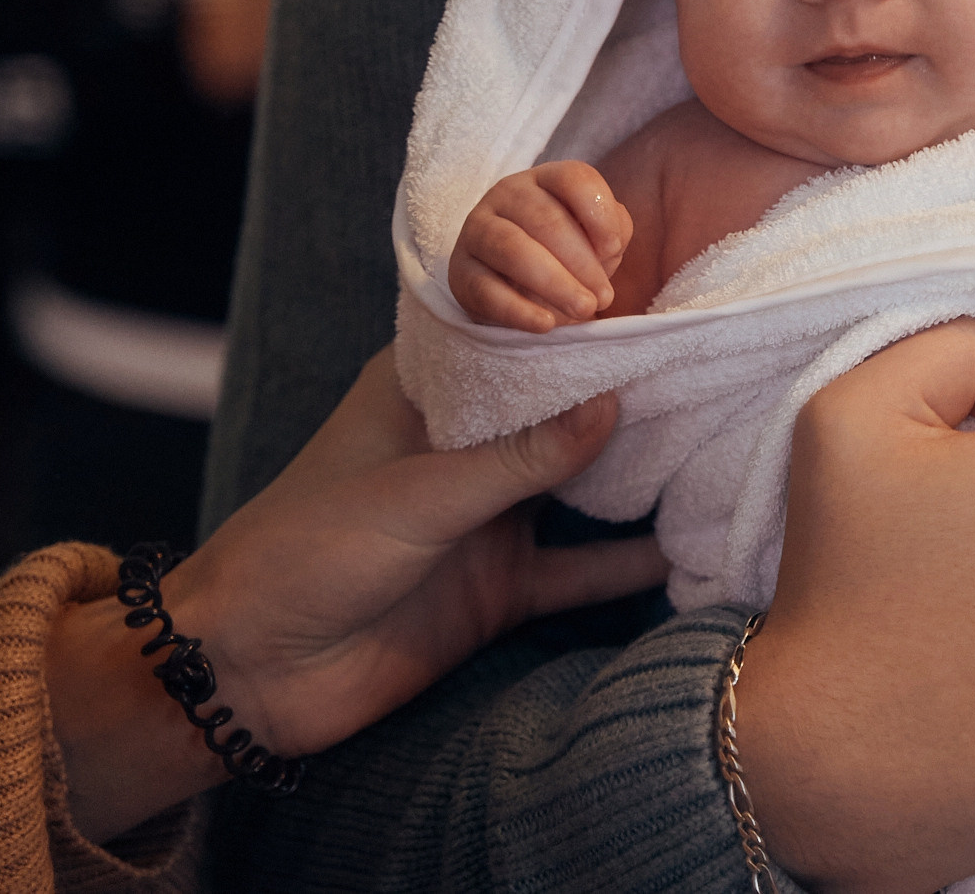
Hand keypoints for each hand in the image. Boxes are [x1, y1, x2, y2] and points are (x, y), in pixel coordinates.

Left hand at [45, 347, 665, 840]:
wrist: (247, 676)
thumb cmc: (304, 552)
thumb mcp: (417, 494)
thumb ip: (520, 458)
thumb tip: (616, 402)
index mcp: (426, 394)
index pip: (516, 340)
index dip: (580, 319)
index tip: (659, 298)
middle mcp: (465, 446)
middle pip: (562, 411)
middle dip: (630, 394)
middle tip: (718, 367)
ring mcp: (487, 518)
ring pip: (584, 487)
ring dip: (644, 476)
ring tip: (727, 445)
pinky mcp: (500, 588)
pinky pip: (581, 571)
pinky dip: (632, 566)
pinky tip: (697, 555)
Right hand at [449, 160, 634, 327]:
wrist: (512, 285)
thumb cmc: (564, 252)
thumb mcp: (594, 236)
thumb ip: (613, 230)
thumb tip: (611, 243)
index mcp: (545, 179)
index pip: (572, 179)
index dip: (597, 212)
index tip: (614, 249)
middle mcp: (507, 195)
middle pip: (545, 220)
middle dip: (581, 262)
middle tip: (603, 298)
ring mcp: (478, 230)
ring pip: (513, 249)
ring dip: (555, 283)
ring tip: (583, 310)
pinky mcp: (461, 272)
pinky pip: (487, 290)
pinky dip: (519, 310)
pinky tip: (546, 324)